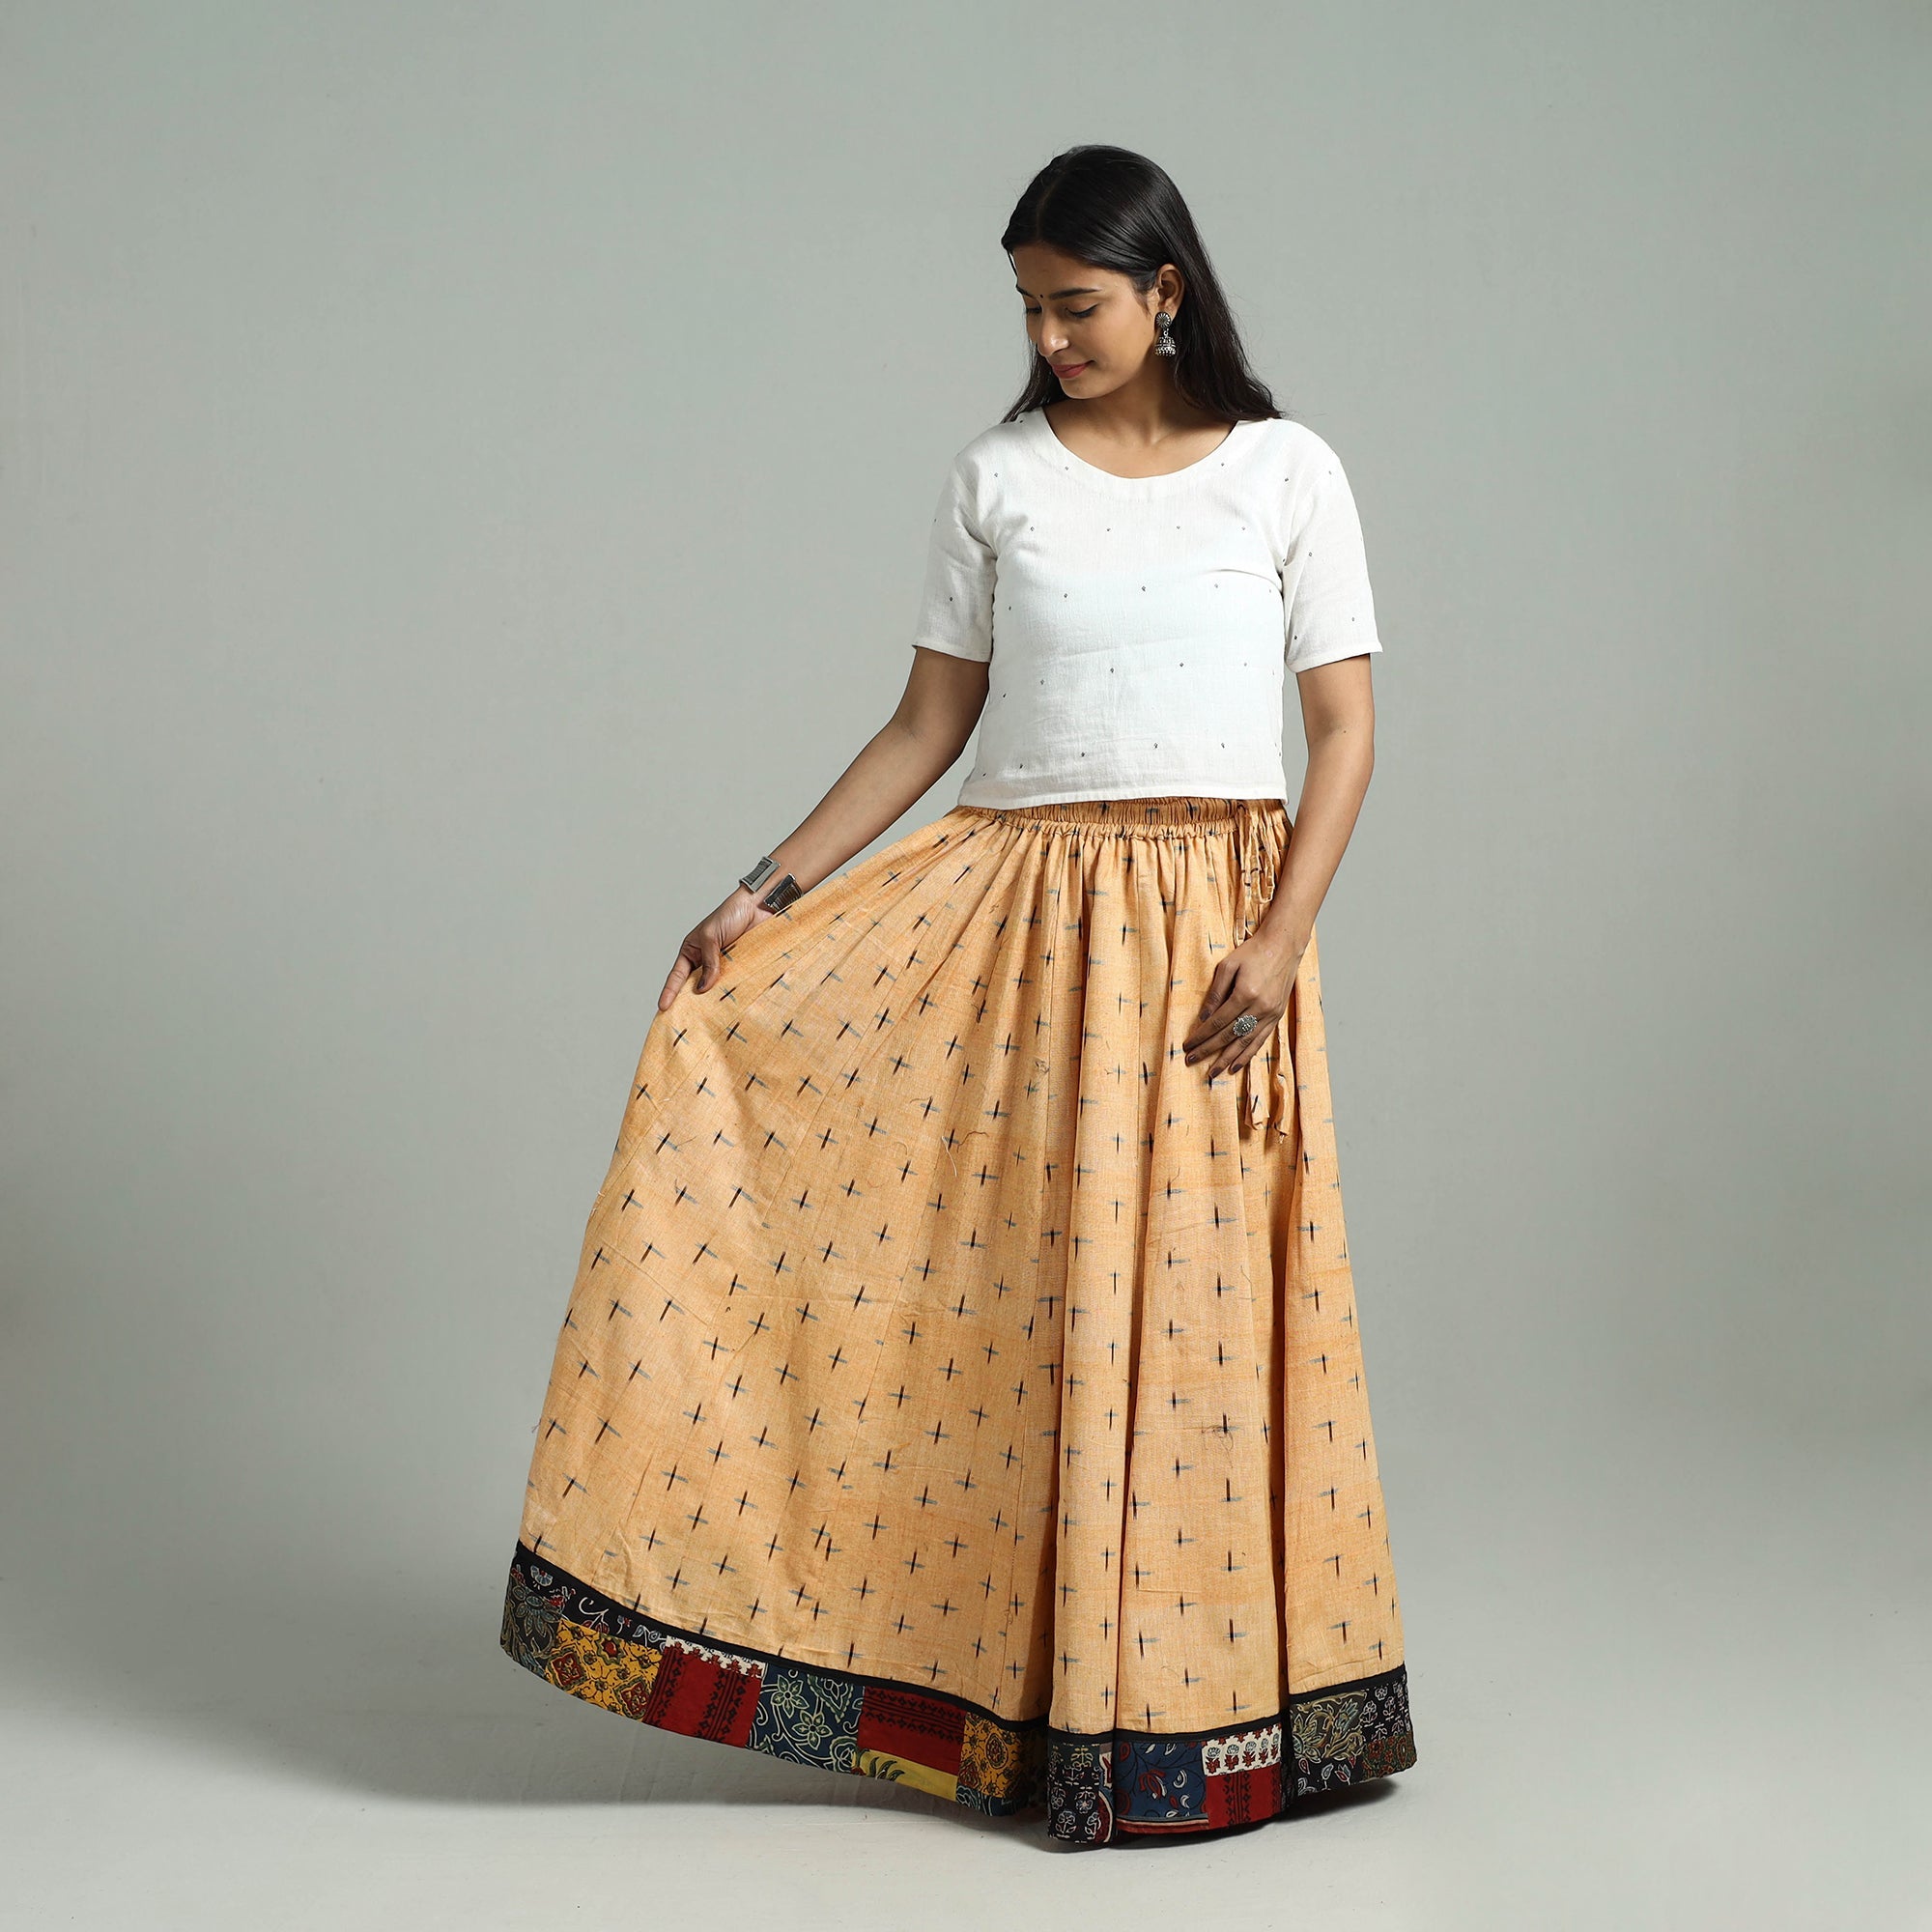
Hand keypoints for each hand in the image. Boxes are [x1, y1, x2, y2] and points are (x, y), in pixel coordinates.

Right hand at [659, 888, 774, 1008]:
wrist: (760, 906)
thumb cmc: (731, 914)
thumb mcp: (711, 937)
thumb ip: (709, 962)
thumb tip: (703, 988)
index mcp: (692, 951)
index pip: (677, 976)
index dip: (669, 992)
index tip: (663, 1008)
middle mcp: (706, 961)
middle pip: (695, 986)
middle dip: (691, 1002)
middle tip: (686, 1021)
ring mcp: (725, 966)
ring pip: (715, 988)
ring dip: (714, 1000)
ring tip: (709, 1018)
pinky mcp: (742, 968)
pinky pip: (734, 984)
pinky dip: (732, 994)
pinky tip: (731, 1007)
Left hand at [1182, 929, 1303, 1080]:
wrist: (1283, 946)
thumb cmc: (1253, 952)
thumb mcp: (1228, 966)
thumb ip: (1215, 992)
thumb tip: (1204, 1018)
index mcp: (1245, 993)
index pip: (1217, 1022)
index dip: (1201, 1036)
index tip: (1187, 1045)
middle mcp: (1259, 1007)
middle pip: (1229, 1036)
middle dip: (1209, 1051)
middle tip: (1191, 1061)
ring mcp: (1270, 1014)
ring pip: (1245, 1043)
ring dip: (1227, 1059)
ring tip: (1212, 1073)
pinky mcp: (1277, 1016)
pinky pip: (1260, 1041)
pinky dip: (1247, 1055)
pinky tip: (1236, 1066)